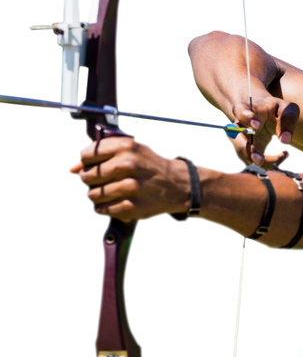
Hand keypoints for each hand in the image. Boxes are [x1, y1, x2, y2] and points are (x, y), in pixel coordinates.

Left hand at [65, 136, 190, 222]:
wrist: (178, 184)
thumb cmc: (149, 165)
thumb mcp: (129, 151)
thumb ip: (99, 155)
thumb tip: (70, 169)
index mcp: (125, 146)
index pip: (86, 154)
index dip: (86, 162)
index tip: (94, 165)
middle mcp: (127, 164)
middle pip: (86, 176)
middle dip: (89, 181)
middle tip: (101, 182)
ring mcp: (130, 187)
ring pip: (91, 196)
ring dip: (94, 197)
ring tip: (106, 194)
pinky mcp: (132, 207)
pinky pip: (102, 211)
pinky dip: (102, 210)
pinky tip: (111, 204)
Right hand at [223, 96, 299, 169]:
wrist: (272, 117)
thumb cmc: (279, 111)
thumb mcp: (288, 109)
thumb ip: (287, 120)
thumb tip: (285, 140)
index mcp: (249, 109)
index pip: (241, 110)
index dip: (246, 118)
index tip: (258, 126)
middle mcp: (241, 125)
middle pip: (233, 137)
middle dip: (245, 149)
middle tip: (260, 159)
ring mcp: (242, 140)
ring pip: (244, 154)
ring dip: (262, 161)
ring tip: (282, 157)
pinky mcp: (248, 153)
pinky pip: (253, 162)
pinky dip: (268, 164)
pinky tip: (283, 157)